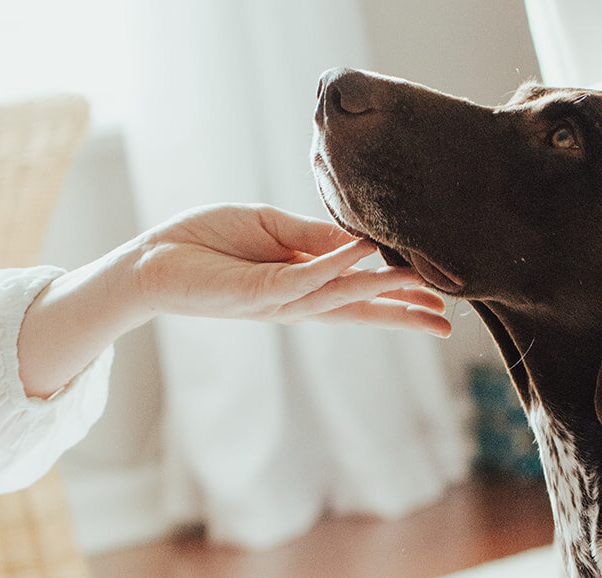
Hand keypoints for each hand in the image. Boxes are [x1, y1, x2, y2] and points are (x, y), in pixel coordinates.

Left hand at [134, 205, 450, 334]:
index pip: (359, 296)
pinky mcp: (258, 292)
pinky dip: (336, 264)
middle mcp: (297, 302)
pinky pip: (305, 275)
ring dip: (384, 290)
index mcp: (302, 286)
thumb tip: (358, 239)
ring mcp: (280, 301)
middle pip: (361, 310)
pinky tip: (365, 253)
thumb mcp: (269, 229)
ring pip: (342, 296)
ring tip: (423, 284)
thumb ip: (311, 236)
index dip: (398, 299)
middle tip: (447, 323)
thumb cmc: (206, 243)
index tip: (437, 304)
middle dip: (404, 315)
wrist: (154, 260)